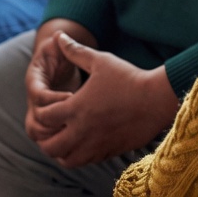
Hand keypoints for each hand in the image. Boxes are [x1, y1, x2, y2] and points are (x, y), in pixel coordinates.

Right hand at [25, 22, 89, 142]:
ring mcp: (38, 111)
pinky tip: (76, 139)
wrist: (53, 61)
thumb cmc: (57, 52)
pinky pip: (46, 137)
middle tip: (73, 123)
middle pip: (32, 122)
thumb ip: (59, 44)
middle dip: (51, 125)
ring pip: (36, 133)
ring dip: (53, 138)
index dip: (54, 99)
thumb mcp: (57, 46)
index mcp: (34, 81)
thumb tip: (59, 35)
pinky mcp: (47, 119)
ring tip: (74, 133)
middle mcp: (33, 99)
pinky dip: (58, 141)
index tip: (73, 96)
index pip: (38, 95)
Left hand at [29, 32, 179, 167]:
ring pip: (66, 159)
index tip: (50, 105)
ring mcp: (96, 145)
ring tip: (65, 137)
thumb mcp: (100, 60)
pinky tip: (84, 141)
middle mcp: (82, 131)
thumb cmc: (128, 77)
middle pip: (49, 146)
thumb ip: (76, 51)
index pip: (43, 118)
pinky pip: (85, 162)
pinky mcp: (109, 152)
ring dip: (60, 150)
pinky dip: (78, 155)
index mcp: (76, 107)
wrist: (157, 100)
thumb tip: (59, 35)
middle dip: (45, 137)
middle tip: (53, 126)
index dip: (41, 111)